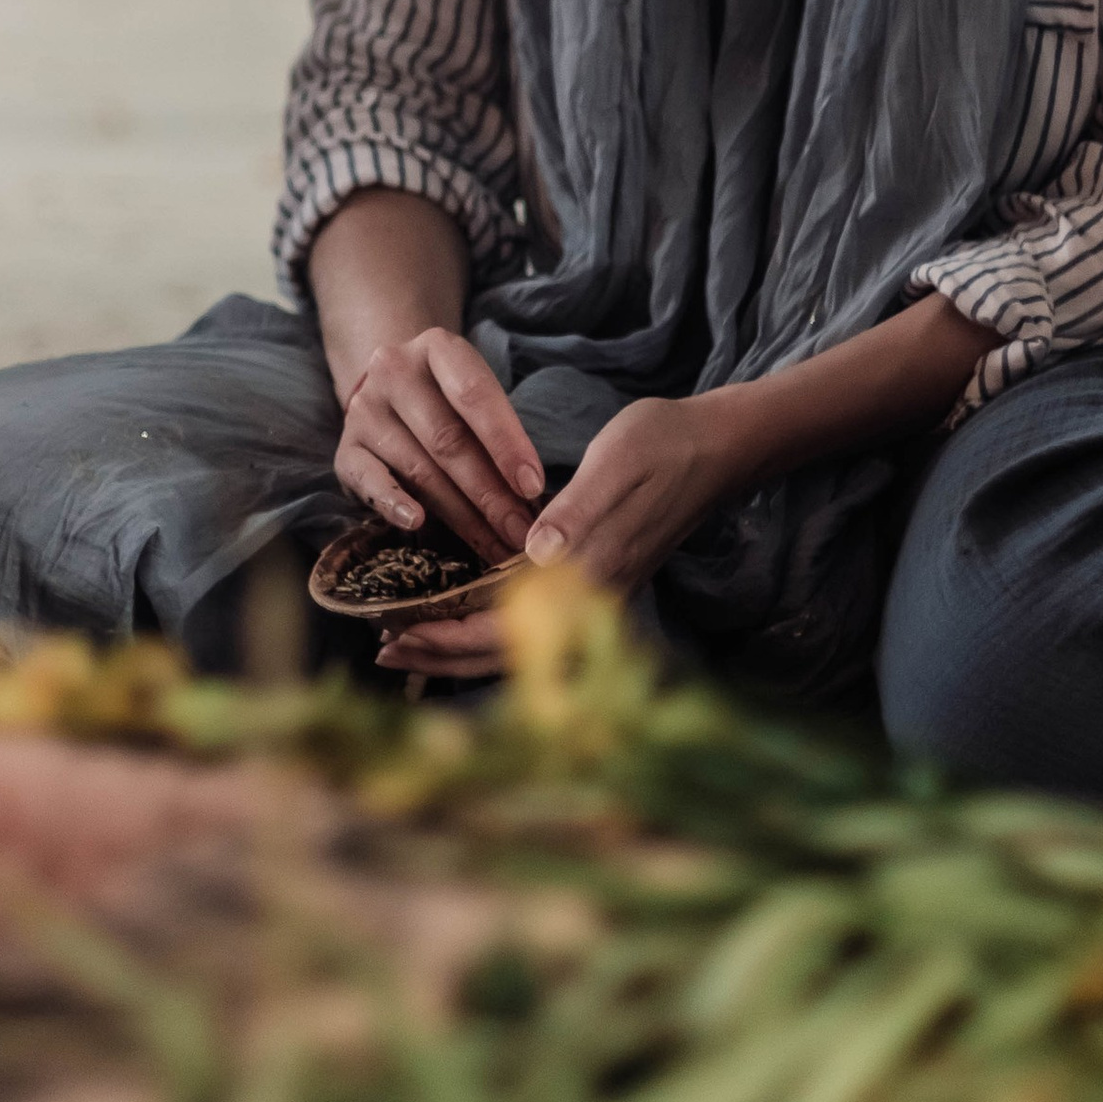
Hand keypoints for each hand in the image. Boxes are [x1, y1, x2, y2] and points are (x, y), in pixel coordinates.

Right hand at [334, 324, 544, 561]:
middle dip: (490, 492)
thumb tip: (531, 498)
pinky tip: (417, 522)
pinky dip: (394, 504)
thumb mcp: (474, 399)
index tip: (533, 487)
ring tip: (495, 546)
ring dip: (462, 515)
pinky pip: (370, 481)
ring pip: (419, 468)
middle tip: (520, 532)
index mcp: (437, 348)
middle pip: (448, 439)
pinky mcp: (345, 449)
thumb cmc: (450, 402)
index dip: (506, 443)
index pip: (474, 395)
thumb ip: (497, 436)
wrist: (391, 392)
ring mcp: (364, 410)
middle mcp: (394, 371)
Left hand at [377, 392, 753, 678]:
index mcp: (592, 570)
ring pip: (522, 643)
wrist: (717, 448)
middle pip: (510, 649)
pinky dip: (492, 628)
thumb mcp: (616, 464)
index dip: (451, 636)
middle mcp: (594, 595)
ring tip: (411, 644)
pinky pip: (538, 625)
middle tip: (386, 651)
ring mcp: (598, 592)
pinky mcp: (598, 580)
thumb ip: (577, 512)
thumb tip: (535, 556)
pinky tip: (463, 617)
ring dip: (463, 646)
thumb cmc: (662, 446)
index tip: (401, 634)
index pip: (511, 626)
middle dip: (445, 655)